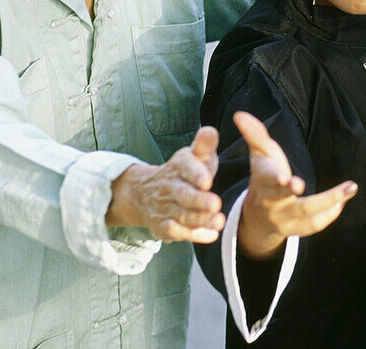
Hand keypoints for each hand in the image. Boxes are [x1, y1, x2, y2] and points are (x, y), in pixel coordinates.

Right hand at [106, 126, 225, 242]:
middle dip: (198, 200)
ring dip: (200, 219)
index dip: (195, 173)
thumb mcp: (194, 156)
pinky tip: (210, 235)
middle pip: (183, 194)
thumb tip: (210, 131)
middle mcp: (169, 186)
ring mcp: (164, 207)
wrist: (145, 192)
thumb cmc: (185, 172)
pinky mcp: (163, 226)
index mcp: (179, 165)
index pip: (185, 167)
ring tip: (219, 221)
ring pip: (182, 214)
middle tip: (215, 204)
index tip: (207, 180)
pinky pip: (176, 231)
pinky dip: (193, 234)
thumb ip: (204, 146)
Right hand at [234, 111, 356, 260]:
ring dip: (331, 202)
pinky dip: (329, 214)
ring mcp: (285, 219)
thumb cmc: (263, 175)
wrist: (256, 215)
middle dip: (311, 198)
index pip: (269, 181)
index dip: (277, 180)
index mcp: (263, 182)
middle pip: (292, 202)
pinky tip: (342, 200)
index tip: (287, 179)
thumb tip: (239, 114)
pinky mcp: (296, 228)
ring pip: (309, 215)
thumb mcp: (259, 154)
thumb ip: (254, 134)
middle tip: (329, 191)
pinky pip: (314, 224)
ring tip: (351, 187)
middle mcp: (273, 203)